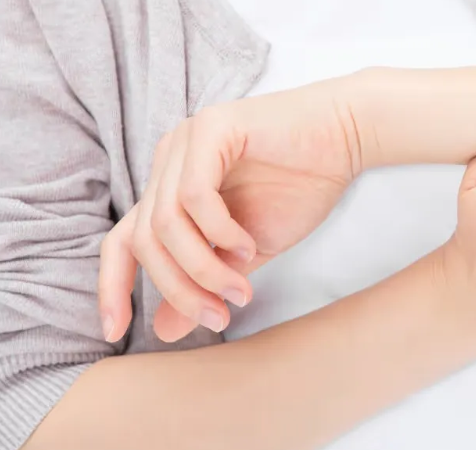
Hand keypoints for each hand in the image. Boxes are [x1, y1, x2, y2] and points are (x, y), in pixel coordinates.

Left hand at [98, 83, 362, 342]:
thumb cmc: (302, 187)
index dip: (111, 288)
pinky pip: (193, 195)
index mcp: (170, 189)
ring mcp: (185, 143)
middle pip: (144, 241)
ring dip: (202, 267)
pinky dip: (218, 231)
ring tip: (240, 286)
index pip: (123, 242)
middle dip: (178, 290)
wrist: (345, 140)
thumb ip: (206, 282)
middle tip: (218, 316)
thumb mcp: (246, 253)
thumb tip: (165, 331)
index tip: (116, 333)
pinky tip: (247, 244)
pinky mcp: (211, 128)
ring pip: (165, 223)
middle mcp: (168, 163)